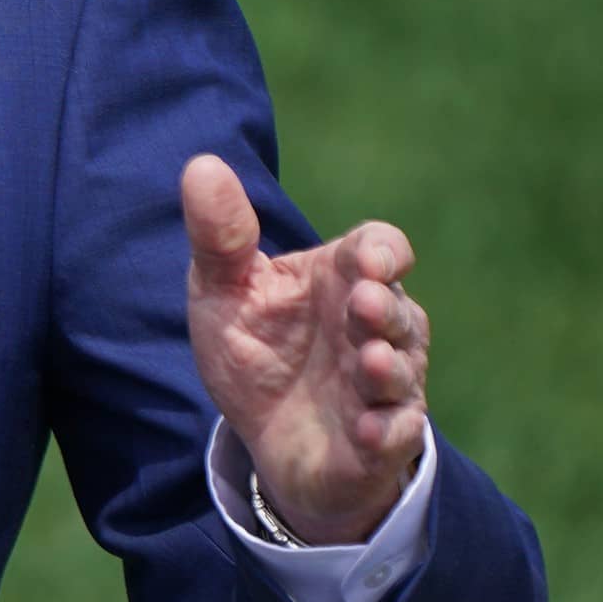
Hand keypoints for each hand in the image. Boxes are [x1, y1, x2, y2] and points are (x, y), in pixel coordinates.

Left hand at [182, 153, 429, 544]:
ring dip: (387, 367)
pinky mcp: (383, 436)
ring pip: (402, 368)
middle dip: (383, 308)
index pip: (381, 249)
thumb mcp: (223, 292)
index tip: (367, 260)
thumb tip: (200, 165)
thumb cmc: (254, 350)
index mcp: (343, 279)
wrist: (263, 436)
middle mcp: (375, 326)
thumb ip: (220, 237)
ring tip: (369, 362)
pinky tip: (369, 430)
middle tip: (363, 304)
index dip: (382, 251)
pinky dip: (386, 430)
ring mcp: (385, 382)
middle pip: (397, 308)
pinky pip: (397, 431)